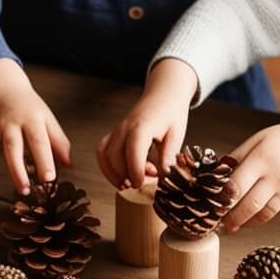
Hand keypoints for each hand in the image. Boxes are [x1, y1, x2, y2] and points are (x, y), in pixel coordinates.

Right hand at [0, 58, 70, 194]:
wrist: (6, 89)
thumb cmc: (30, 107)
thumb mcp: (48, 119)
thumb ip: (59, 141)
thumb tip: (69, 164)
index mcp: (35, 119)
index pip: (41, 141)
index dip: (46, 160)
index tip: (50, 177)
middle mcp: (18, 123)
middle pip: (21, 146)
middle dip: (27, 168)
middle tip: (35, 188)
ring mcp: (3, 127)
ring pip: (7, 149)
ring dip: (14, 170)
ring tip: (22, 188)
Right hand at [97, 58, 196, 189]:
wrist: (164, 93)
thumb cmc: (171, 112)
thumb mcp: (177, 134)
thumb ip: (168, 156)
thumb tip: (164, 176)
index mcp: (142, 126)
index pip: (133, 151)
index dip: (136, 171)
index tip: (142, 184)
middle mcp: (126, 127)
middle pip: (115, 156)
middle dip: (124, 175)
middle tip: (141, 185)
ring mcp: (118, 129)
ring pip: (104, 154)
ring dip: (112, 173)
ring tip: (126, 184)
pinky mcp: (115, 133)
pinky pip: (103, 150)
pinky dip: (106, 165)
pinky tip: (119, 175)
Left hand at [223, 110, 279, 230]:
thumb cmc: (278, 139)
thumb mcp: (253, 141)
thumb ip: (235, 157)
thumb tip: (216, 171)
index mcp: (259, 160)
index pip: (238, 184)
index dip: (223, 198)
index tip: (211, 204)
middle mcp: (271, 177)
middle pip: (250, 203)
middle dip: (232, 217)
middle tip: (218, 224)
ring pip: (261, 212)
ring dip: (244, 222)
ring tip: (230, 228)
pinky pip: (271, 212)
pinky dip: (257, 220)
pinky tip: (246, 223)